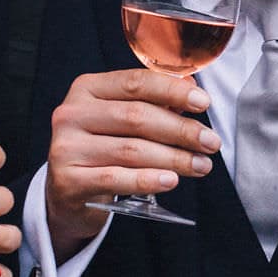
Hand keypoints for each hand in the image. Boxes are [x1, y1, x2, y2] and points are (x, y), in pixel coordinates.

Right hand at [43, 69, 219, 253]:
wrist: (69, 193)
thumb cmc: (103, 149)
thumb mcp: (123, 120)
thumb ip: (155, 101)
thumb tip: (191, 86)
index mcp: (87, 89)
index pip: (135, 82)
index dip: (173, 92)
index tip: (204, 103)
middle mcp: (72, 114)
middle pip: (136, 117)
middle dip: (181, 130)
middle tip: (210, 142)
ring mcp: (66, 147)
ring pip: (131, 150)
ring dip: (174, 158)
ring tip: (201, 165)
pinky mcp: (68, 180)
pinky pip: (116, 178)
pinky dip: (148, 180)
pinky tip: (171, 180)